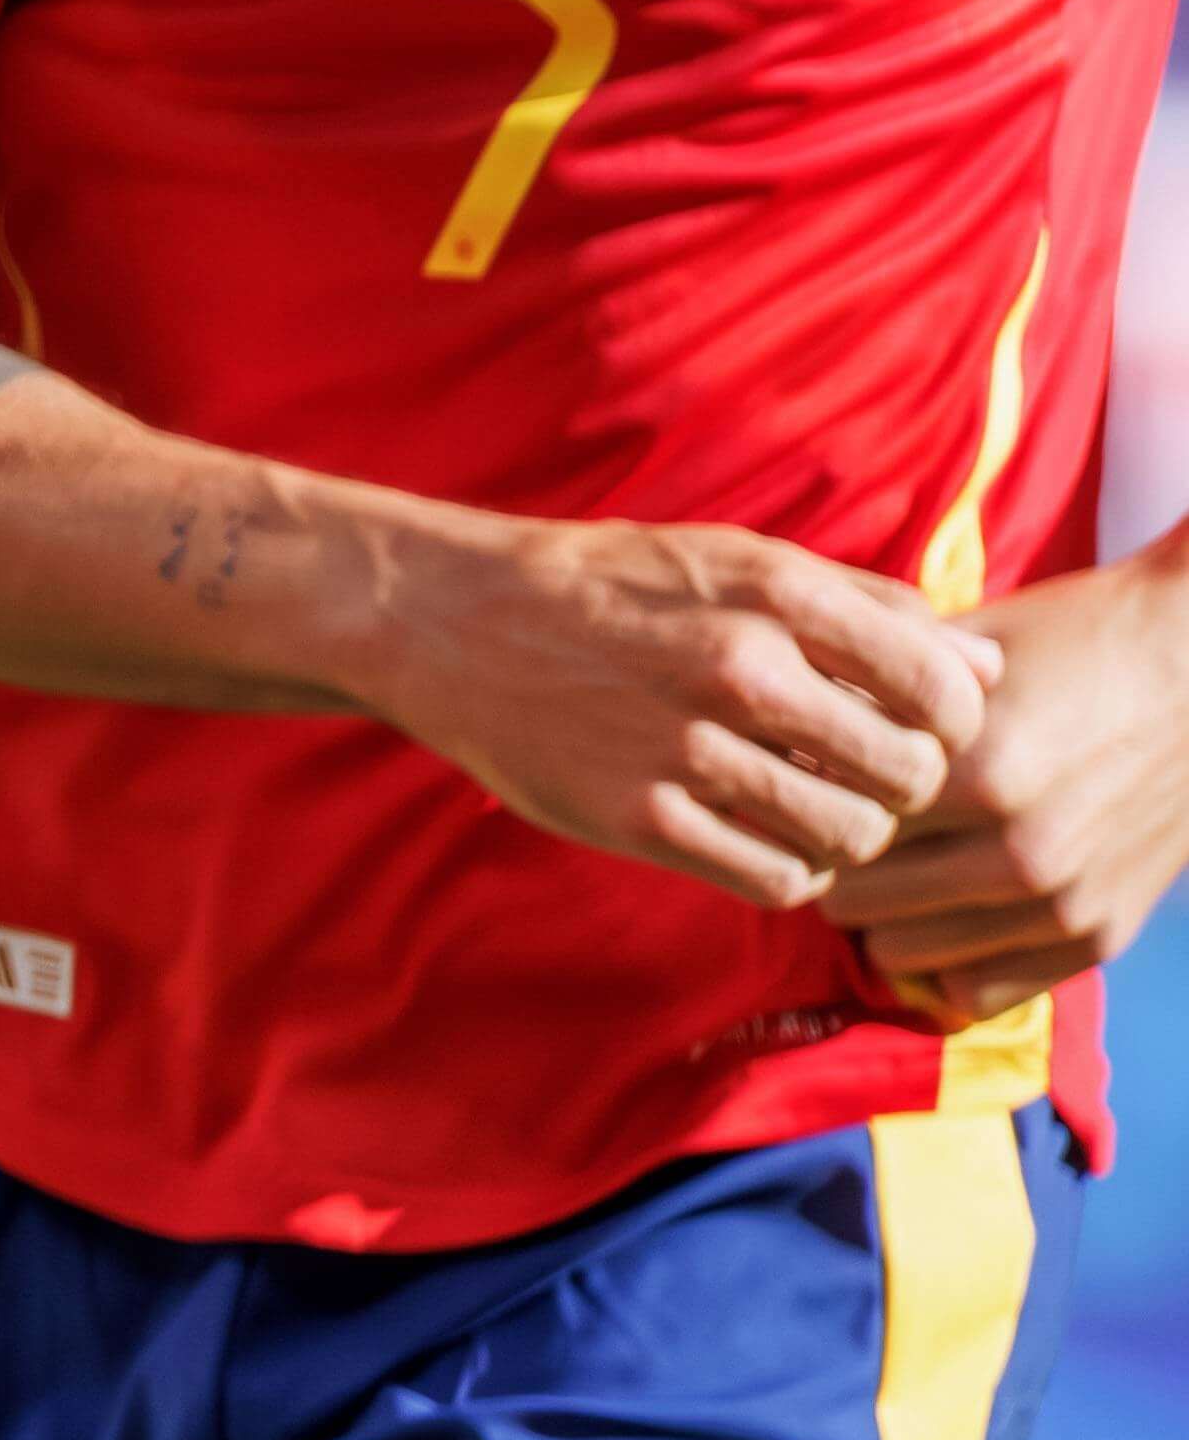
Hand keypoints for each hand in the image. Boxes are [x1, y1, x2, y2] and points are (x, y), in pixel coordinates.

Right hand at [350, 508, 997, 908]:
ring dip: (846, 837)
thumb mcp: (740, 559)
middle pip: (906, 775)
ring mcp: (683, 748)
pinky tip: (759, 837)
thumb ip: (869, 608)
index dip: (951, 727)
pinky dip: (788, 871)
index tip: (913, 729)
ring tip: (810, 811)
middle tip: (863, 780)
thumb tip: (986, 671)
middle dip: (902, 789)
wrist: (452, 619)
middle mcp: (737, 668)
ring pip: (847, 838)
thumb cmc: (615, 586)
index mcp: (774, 594)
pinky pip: (774, 879)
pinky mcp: (636, 817)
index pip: (942, 693)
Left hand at [824, 548, 1188, 1026]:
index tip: (797, 782)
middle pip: (849, 899)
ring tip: (890, 867)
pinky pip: (972, 991)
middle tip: (837, 831)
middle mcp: (1021, 852)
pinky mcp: (1098, 938)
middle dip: (833, 863)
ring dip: (882, 914)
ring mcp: (1064, 904)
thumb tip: (766, 729)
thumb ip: (867, 689)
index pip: (827, 822)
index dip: (801, 800)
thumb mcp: (960, 652)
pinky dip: (943, 958)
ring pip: (897, 952)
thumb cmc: (1069, 640)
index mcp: (978, 772)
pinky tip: (940, 908)